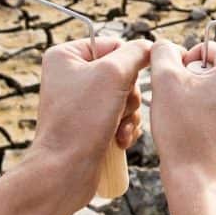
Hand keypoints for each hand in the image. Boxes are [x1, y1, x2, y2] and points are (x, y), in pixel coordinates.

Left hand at [30, 37, 150, 196]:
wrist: (65, 170)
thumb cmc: (82, 120)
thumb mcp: (113, 74)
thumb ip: (136, 52)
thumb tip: (150, 47)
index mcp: (66, 56)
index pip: (114, 44)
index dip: (129, 62)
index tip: (130, 80)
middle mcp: (70, 76)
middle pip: (122, 72)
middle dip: (129, 94)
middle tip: (118, 107)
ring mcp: (80, 103)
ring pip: (125, 97)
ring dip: (129, 113)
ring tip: (118, 127)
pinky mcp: (89, 125)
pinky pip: (121, 117)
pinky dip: (125, 128)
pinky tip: (119, 140)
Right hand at [149, 40, 215, 199]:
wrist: (199, 185)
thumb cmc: (184, 132)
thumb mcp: (165, 81)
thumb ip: (163, 52)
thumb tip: (167, 46)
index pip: (207, 50)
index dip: (182, 64)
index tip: (173, 86)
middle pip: (214, 74)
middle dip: (192, 85)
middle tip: (177, 105)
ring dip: (199, 104)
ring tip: (186, 124)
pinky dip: (208, 124)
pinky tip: (196, 139)